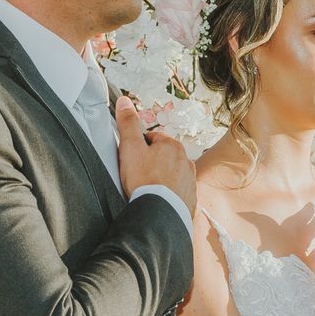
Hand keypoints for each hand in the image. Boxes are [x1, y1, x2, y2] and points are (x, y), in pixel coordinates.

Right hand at [116, 96, 195, 215]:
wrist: (160, 213)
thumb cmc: (144, 180)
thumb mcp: (130, 148)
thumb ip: (128, 123)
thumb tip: (124, 101)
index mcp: (172, 146)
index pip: (152, 139)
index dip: (139, 148)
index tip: (132, 159)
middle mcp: (186, 161)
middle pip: (163, 157)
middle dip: (151, 163)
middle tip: (137, 175)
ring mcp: (190, 180)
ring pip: (172, 174)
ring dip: (161, 179)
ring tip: (147, 189)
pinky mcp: (190, 198)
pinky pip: (177, 192)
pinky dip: (169, 194)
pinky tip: (158, 199)